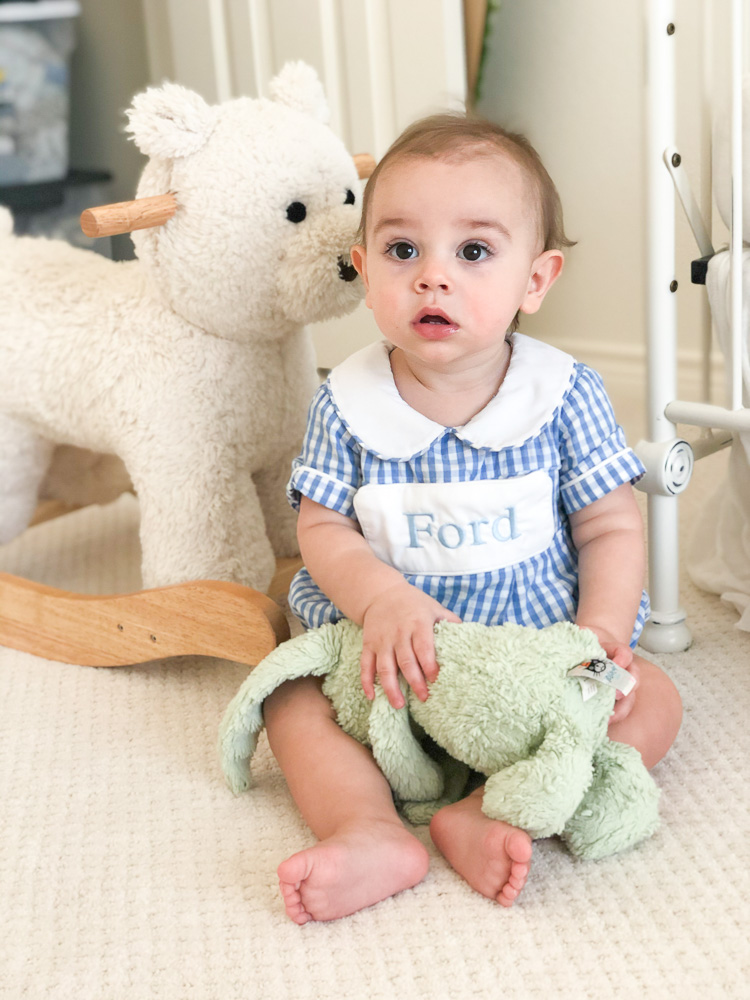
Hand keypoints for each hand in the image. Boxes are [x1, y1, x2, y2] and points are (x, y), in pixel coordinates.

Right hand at [360, 584, 460, 708]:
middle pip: (406, 661)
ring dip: (391, 687)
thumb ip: (450, 622)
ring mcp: (382, 640)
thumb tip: (472, 637)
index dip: (430, 665)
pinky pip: (366, 665)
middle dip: (415, 681)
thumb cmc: (413, 603)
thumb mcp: (434, 607)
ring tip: (399, 705)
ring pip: (385, 667)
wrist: (381, 593)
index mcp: (418, 624)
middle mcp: (399, 633)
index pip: (424, 647)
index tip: (437, 680)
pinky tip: (373, 696)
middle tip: (424, 698)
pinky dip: (367, 681)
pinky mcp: (368, 645)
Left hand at [578, 626, 638, 725]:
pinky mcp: (612, 699)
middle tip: (614, 695)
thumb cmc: (583, 642)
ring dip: (621, 708)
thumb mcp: (581, 636)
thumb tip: (562, 643)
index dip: (622, 659)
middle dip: (626, 687)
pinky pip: (620, 710)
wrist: (585, 649)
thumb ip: (577, 638)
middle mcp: (623, 670)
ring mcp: (619, 686)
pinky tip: (602, 723)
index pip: (624, 653)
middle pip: (634, 678)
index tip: (616, 664)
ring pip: (630, 698)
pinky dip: (613, 717)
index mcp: (615, 652)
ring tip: (608, 717)